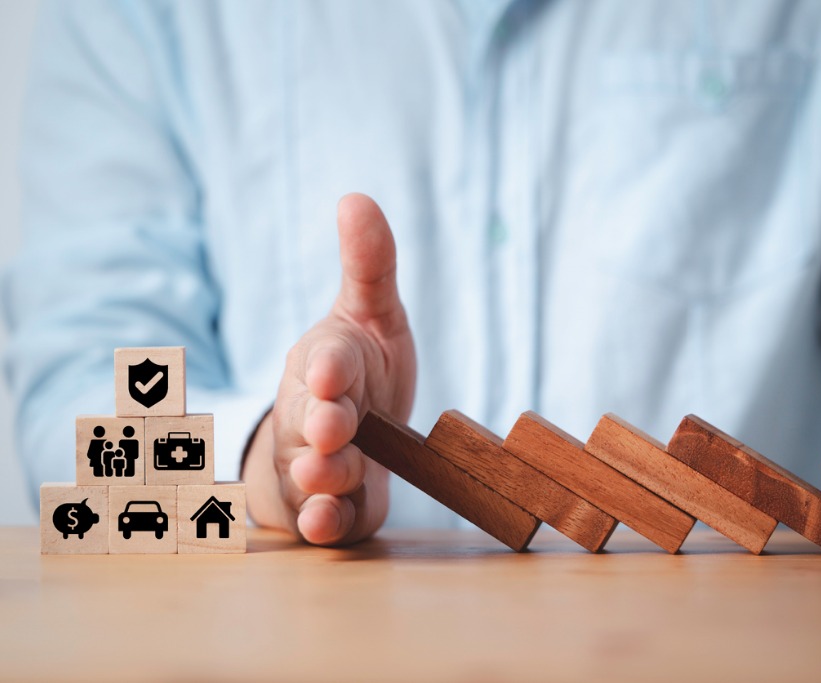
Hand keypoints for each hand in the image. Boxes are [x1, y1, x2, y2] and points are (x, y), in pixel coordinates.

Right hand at [242, 193, 415, 544]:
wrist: (346, 442)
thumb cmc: (360, 375)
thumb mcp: (372, 318)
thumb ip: (370, 266)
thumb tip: (356, 196)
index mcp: (326, 364)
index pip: (326, 361)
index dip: (329, 367)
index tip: (330, 370)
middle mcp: (312, 415)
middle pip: (311, 420)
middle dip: (321, 423)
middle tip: (335, 426)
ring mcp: (314, 464)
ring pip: (313, 472)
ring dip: (325, 473)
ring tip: (333, 471)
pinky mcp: (329, 506)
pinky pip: (322, 518)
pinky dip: (323, 521)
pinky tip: (328, 521)